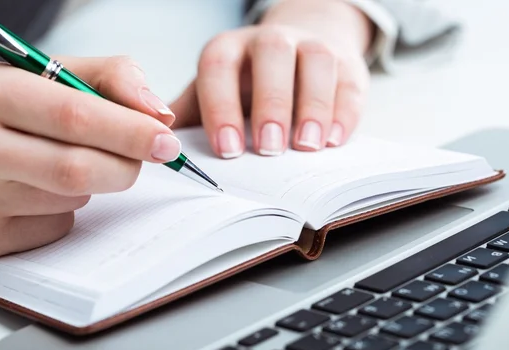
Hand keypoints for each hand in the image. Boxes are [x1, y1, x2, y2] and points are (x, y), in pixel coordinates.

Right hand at [0, 56, 178, 257]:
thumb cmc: (8, 107)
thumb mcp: (46, 74)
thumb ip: (108, 78)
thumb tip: (159, 115)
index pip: (75, 117)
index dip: (131, 132)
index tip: (166, 141)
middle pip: (79, 169)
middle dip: (125, 165)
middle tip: (145, 156)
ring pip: (73, 200)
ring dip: (93, 183)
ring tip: (62, 157)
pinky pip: (56, 226)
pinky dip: (66, 208)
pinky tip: (41, 187)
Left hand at [171, 0, 372, 157]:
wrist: (300, 51)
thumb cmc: (249, 83)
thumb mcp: (216, 93)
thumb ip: (193, 116)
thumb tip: (160, 146)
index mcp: (230, 49)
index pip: (219, 67)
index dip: (221, 107)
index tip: (227, 150)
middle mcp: (270, 41)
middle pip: (271, 56)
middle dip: (271, 103)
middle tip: (268, 149)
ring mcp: (311, 47)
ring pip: (316, 62)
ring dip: (312, 105)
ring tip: (307, 146)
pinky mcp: (346, 63)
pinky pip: (348, 82)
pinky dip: (343, 112)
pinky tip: (334, 140)